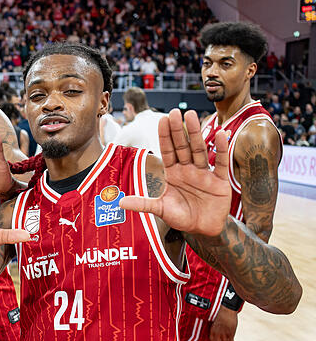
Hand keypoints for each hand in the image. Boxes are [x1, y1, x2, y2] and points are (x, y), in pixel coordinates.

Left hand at [120, 109, 230, 236]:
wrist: (204, 230)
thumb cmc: (182, 217)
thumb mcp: (161, 209)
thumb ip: (143, 204)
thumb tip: (120, 203)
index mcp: (173, 173)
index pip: (167, 151)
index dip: (164, 136)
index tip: (161, 119)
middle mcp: (188, 169)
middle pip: (182, 146)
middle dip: (178, 130)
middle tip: (175, 111)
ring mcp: (204, 173)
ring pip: (199, 150)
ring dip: (196, 134)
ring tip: (192, 116)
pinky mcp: (220, 181)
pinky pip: (220, 163)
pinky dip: (221, 149)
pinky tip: (220, 134)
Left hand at [210, 306, 237, 340]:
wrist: (227, 309)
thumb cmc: (222, 315)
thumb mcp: (216, 322)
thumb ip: (217, 329)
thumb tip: (219, 335)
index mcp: (212, 329)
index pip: (212, 340)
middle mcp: (218, 332)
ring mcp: (224, 332)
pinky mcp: (231, 331)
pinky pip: (231, 340)